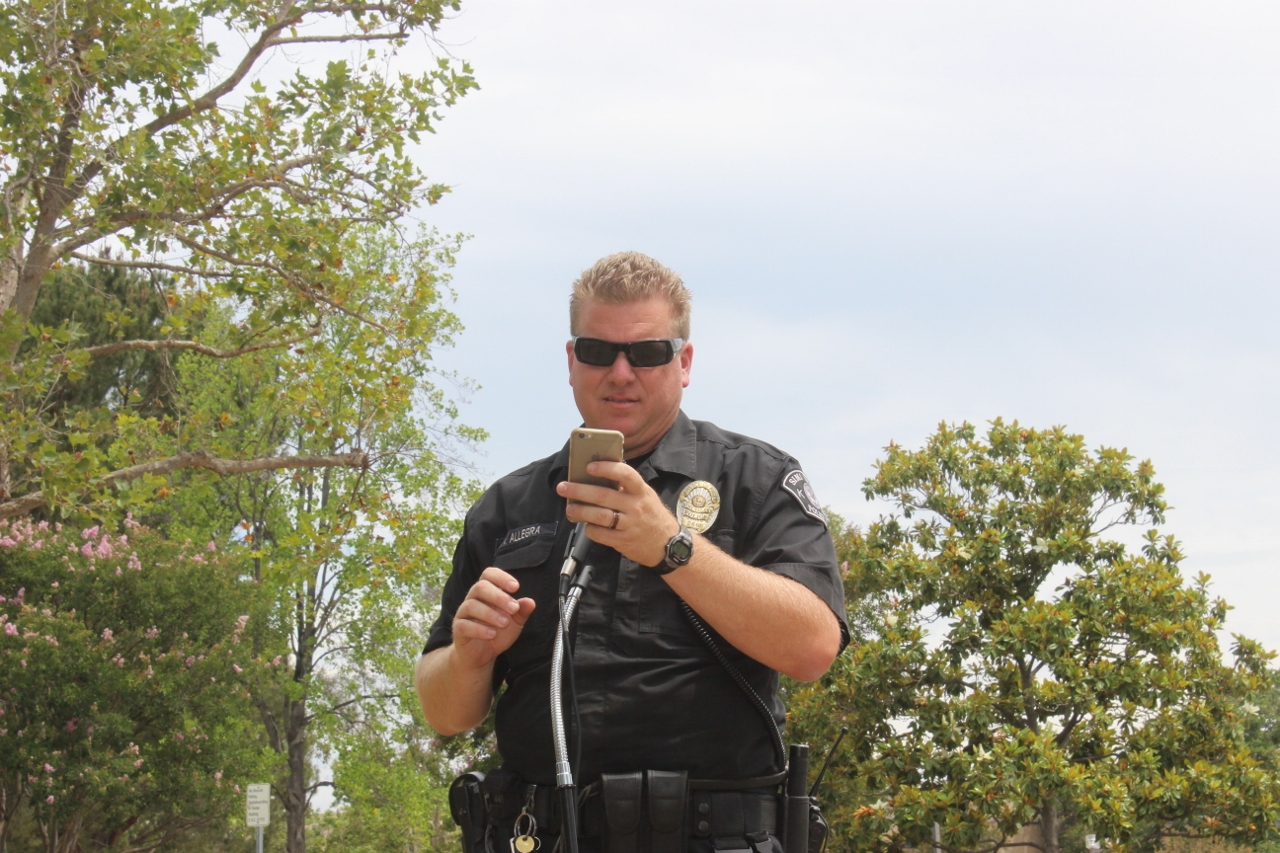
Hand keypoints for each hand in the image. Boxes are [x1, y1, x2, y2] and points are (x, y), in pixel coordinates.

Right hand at [450, 567, 535, 670]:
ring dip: (490, 614)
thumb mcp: (514, 623)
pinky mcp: (458, 629)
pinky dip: (479, 629)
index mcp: (487, 592)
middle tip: (514, 609)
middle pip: (480, 587)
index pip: (488, 574)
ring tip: (504, 623)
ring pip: (471, 605)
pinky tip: (492, 634)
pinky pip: (464, 625)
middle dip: (498, 596)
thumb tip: (530, 602)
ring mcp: (463, 613)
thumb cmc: (498, 633)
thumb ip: (522, 612)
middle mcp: (473, 599)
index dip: (501, 577)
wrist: (482, 655)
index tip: (516, 587)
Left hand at [557, 461, 679, 567]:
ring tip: (570, 508)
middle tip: (563, 487)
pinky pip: (601, 534)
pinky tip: (586, 525)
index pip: (625, 474)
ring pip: (600, 516)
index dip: (606, 469)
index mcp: (640, 491)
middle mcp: (635, 506)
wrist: (668, 544)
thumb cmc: (652, 515)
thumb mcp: (645, 496)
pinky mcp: (623, 541)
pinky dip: (590, 529)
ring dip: (580, 511)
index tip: (589, 466)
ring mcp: (629, 525)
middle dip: (579, 490)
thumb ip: (626, 486)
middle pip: (603, 496)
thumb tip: (599, 474)